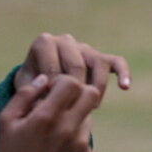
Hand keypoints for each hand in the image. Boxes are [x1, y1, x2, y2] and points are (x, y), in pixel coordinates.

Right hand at [0, 73, 101, 151]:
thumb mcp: (5, 122)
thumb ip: (24, 95)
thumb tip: (44, 78)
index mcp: (46, 116)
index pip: (71, 82)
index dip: (63, 82)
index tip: (51, 91)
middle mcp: (68, 128)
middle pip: (91, 94)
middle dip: (79, 92)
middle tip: (64, 101)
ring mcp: (81, 143)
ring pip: (89, 115)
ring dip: (76, 115)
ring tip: (56, 128)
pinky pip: (86, 136)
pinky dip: (75, 136)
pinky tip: (59, 147)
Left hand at [14, 33, 129, 104]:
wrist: (42, 85)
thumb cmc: (32, 88)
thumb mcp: (26, 90)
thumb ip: (34, 94)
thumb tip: (47, 101)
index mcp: (44, 43)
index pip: (54, 66)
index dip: (55, 90)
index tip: (54, 108)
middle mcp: (65, 40)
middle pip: (77, 64)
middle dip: (77, 90)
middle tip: (74, 110)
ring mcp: (85, 48)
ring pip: (99, 62)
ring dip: (97, 86)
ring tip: (92, 107)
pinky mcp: (102, 57)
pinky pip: (117, 61)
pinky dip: (122, 72)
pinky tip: (125, 87)